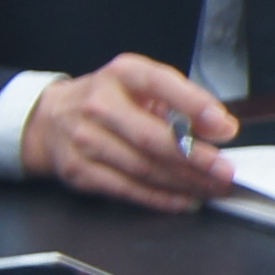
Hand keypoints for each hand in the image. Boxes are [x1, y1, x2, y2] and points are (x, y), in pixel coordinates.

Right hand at [23, 54, 238, 210]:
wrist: (49, 119)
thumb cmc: (109, 101)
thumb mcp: (142, 87)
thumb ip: (183, 102)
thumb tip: (221, 128)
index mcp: (123, 74)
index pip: (162, 85)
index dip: (195, 106)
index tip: (224, 126)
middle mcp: (99, 104)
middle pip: (152, 137)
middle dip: (195, 158)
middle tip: (225, 171)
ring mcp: (85, 139)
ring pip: (143, 168)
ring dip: (184, 182)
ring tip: (213, 188)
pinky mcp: (79, 170)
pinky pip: (126, 189)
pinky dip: (160, 198)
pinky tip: (184, 200)